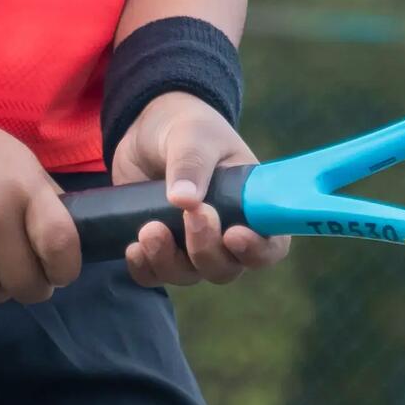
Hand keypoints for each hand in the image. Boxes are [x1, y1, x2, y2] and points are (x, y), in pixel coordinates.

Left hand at [111, 91, 289, 287]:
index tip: (234, 235)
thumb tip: (183, 200)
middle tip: (190, 215)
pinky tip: (133, 248)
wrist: (149, 130)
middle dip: (205, 249)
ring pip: (189, 275)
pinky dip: (145, 268)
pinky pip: (154, 275)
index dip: (258, 251)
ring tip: (149, 229)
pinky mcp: (160, 248)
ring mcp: (191, 244)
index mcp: (250, 205)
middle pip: (225, 267)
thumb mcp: (193, 136)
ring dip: (169, 261)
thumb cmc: (188, 128)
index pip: (271, 245)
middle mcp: (225, 232)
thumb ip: (192, 163)